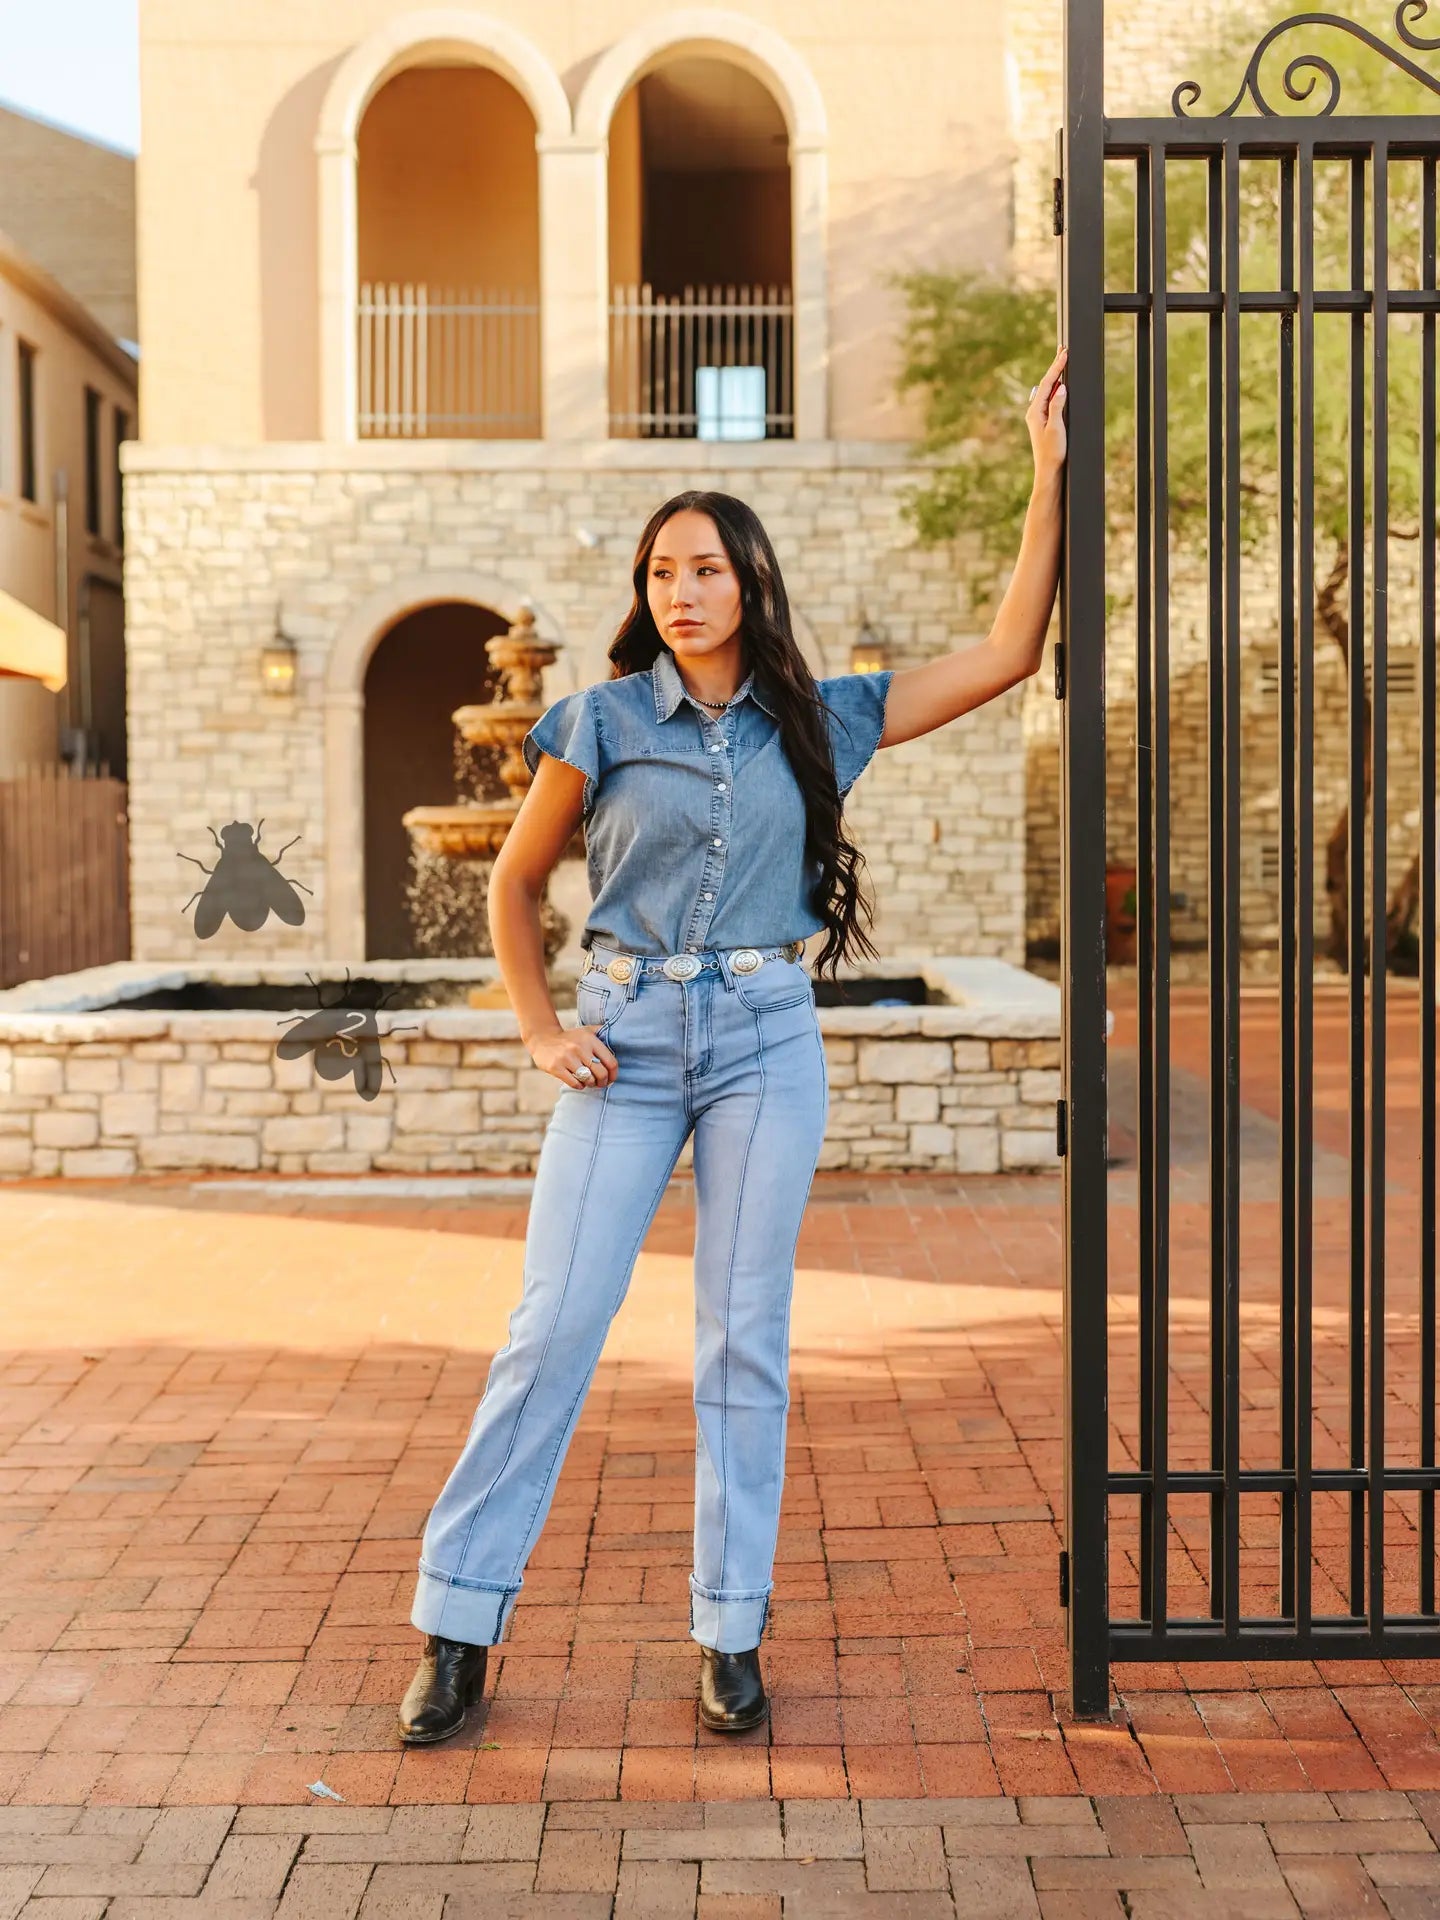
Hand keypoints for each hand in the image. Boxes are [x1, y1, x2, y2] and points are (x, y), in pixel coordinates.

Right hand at [527, 1021, 618, 1088]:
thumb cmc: (569, 1038)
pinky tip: (578, 1082)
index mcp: (590, 1040)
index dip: (613, 1075)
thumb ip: (602, 1032)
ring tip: (589, 1081)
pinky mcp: (556, 1067)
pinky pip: (575, 1083)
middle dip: (603, 1082)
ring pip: (588, 1079)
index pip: (611, 1062)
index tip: (611, 1078)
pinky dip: (579, 1085)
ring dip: (591, 1084)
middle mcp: (580, 1048)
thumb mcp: (586, 1030)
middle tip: (600, 1083)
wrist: (542, 1039)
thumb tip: (620, 1037)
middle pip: (601, 1073)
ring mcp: (567, 1058)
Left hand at [1026, 346, 1067, 475]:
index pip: (1047, 384)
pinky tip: (1060, 383)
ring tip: (1061, 360)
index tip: (1064, 353)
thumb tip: (1061, 387)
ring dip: (1056, 375)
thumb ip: (1057, 406)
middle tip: (1063, 349)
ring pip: (1047, 390)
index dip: (1056, 367)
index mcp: (1035, 411)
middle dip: (1055, 367)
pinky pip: (1049, 399)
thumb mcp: (1056, 427)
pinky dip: (1056, 388)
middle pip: (1046, 384)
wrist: (1048, 471)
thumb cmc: (1052, 452)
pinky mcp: (1043, 421)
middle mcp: (1034, 412)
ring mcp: (1038, 416)